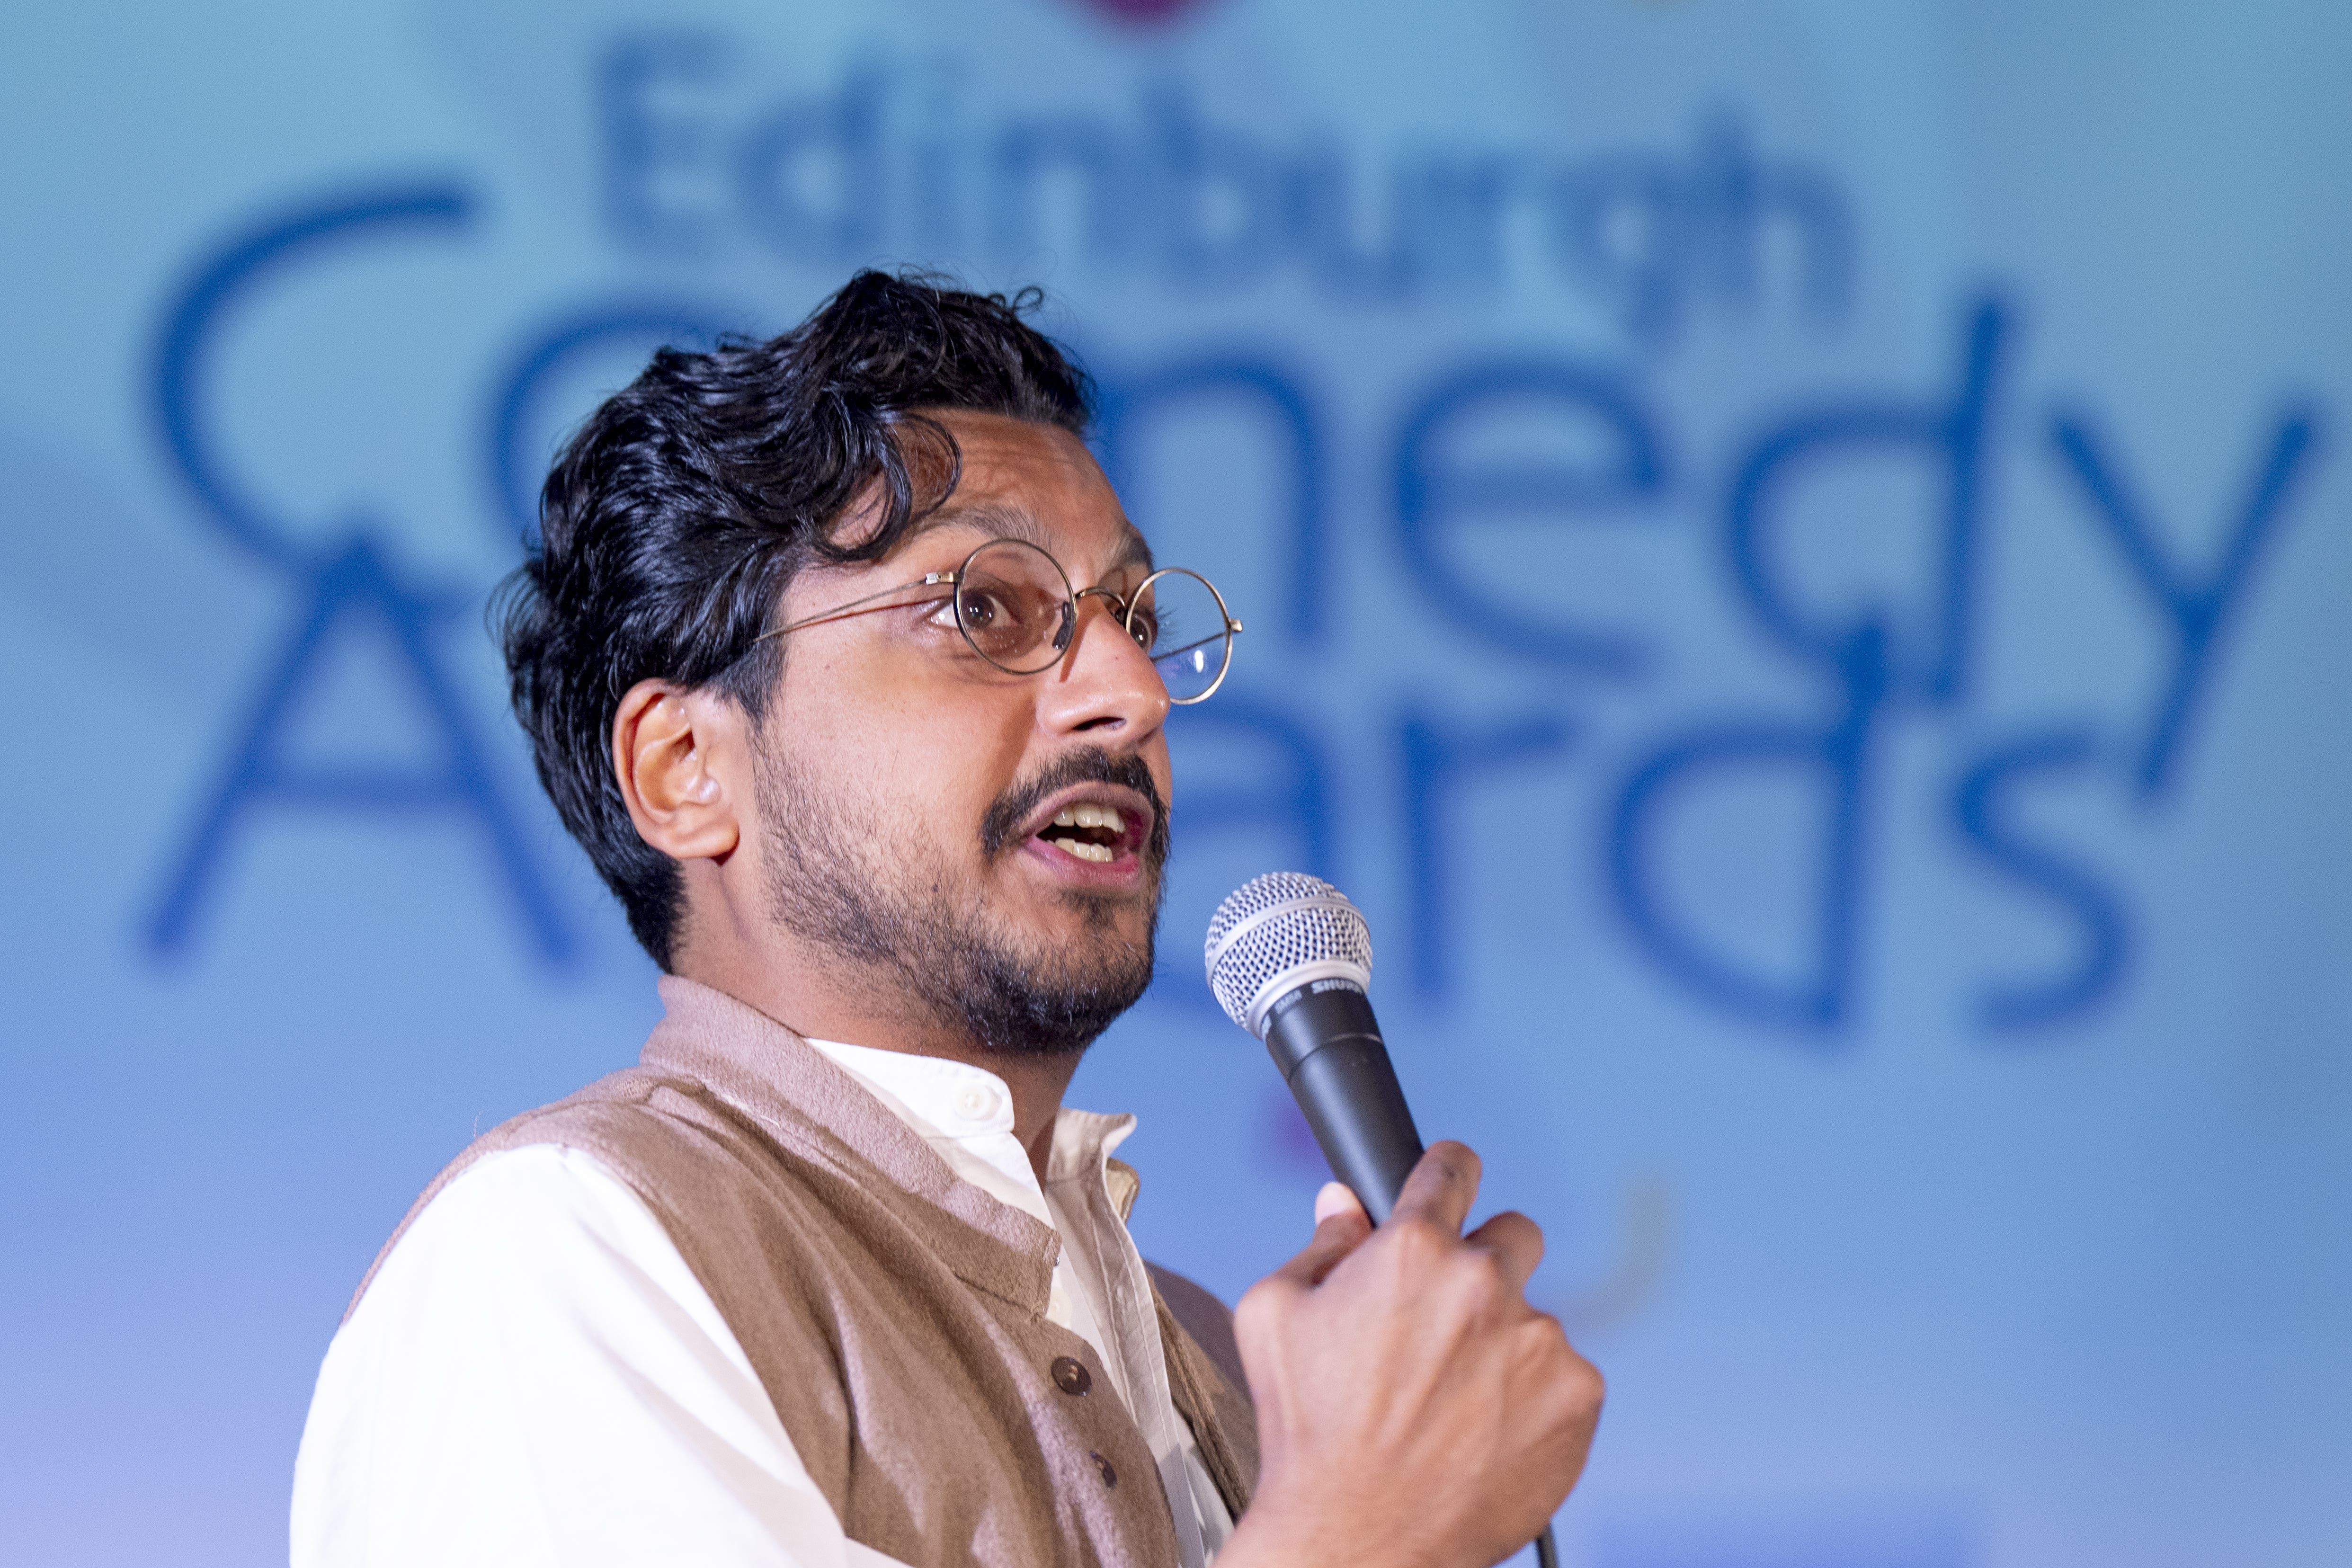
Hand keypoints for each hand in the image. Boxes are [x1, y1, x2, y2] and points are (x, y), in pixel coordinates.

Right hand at [1218, 1142, 1602, 1567]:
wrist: (1360, 1538)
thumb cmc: (1307, 1432)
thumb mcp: (1273, 1318)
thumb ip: (1319, 1245)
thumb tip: (1343, 1203)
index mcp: (1412, 1250)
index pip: (1453, 1168)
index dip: (1448, 1172)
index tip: (1453, 1182)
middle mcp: (1483, 1283)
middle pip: (1513, 1234)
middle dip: (1485, 1263)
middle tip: (1449, 1321)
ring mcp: (1538, 1341)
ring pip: (1533, 1318)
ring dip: (1504, 1344)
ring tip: (1454, 1403)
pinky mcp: (1578, 1396)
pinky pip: (1566, 1376)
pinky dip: (1534, 1398)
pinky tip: (1486, 1431)